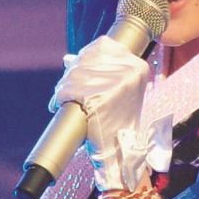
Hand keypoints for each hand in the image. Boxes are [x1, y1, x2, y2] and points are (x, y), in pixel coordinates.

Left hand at [50, 36, 171, 190]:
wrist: (122, 152)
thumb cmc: (119, 122)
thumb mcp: (121, 91)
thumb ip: (104, 71)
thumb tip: (69, 58)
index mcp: (138, 67)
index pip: (103, 46)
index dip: (87, 57)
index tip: (78, 67)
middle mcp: (128, 72)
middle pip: (86, 59)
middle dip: (72, 74)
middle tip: (68, 91)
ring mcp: (113, 84)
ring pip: (75, 73)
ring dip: (64, 87)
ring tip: (64, 99)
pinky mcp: (97, 99)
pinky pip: (68, 89)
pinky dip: (60, 96)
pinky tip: (61, 103)